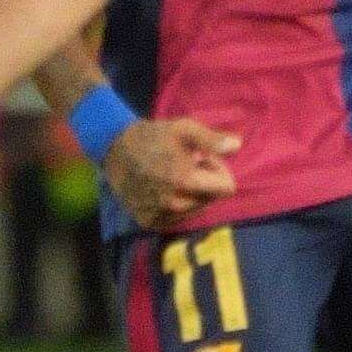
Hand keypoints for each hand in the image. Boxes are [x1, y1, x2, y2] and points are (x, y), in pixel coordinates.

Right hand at [102, 115, 238, 229]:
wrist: (114, 148)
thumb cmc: (153, 136)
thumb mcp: (184, 129)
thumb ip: (212, 140)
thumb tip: (238, 146)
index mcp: (185, 181)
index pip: (227, 188)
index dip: (218, 170)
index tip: (201, 158)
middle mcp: (174, 204)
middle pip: (212, 199)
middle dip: (204, 182)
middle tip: (184, 165)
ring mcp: (160, 215)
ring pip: (196, 210)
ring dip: (190, 193)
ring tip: (171, 175)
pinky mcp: (149, 222)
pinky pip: (178, 218)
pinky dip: (176, 204)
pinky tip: (161, 187)